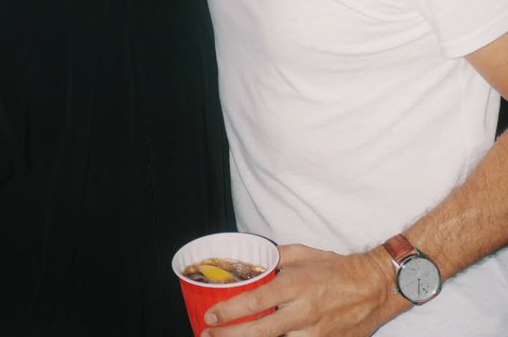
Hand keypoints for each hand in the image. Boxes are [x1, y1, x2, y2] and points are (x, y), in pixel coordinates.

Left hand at [201, 244, 405, 336]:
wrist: (373, 288)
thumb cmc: (337, 268)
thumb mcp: (303, 253)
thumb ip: (275, 258)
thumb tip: (252, 261)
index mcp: (295, 286)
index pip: (255, 301)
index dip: (229, 312)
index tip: (210, 317)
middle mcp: (302, 312)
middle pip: (258, 332)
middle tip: (208, 335)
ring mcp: (314, 333)